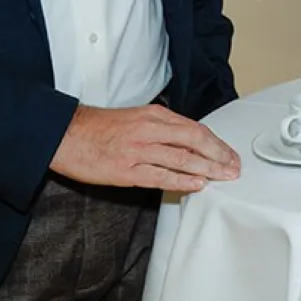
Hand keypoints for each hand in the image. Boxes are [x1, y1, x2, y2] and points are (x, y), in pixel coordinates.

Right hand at [50, 104, 240, 191]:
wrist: (66, 135)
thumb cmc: (100, 128)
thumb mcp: (136, 117)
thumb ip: (161, 127)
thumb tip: (186, 140)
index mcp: (154, 115)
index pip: (194, 128)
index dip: (216, 142)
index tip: (229, 153)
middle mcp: (149, 129)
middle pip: (195, 140)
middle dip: (219, 154)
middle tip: (234, 166)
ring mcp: (138, 150)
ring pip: (182, 158)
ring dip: (208, 168)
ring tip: (224, 176)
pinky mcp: (127, 170)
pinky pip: (161, 176)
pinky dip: (182, 180)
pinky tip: (197, 185)